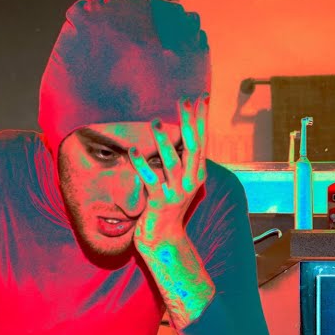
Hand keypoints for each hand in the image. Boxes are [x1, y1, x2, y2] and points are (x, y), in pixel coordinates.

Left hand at [127, 92, 208, 246]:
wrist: (163, 239)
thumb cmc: (168, 205)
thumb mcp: (179, 181)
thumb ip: (180, 160)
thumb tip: (176, 134)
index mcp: (198, 173)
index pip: (202, 140)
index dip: (202, 118)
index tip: (201, 96)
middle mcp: (191, 182)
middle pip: (192, 147)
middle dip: (188, 122)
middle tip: (183, 99)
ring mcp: (176, 193)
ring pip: (172, 162)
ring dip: (163, 140)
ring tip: (156, 120)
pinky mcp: (160, 203)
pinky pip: (149, 180)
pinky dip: (141, 164)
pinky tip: (132, 150)